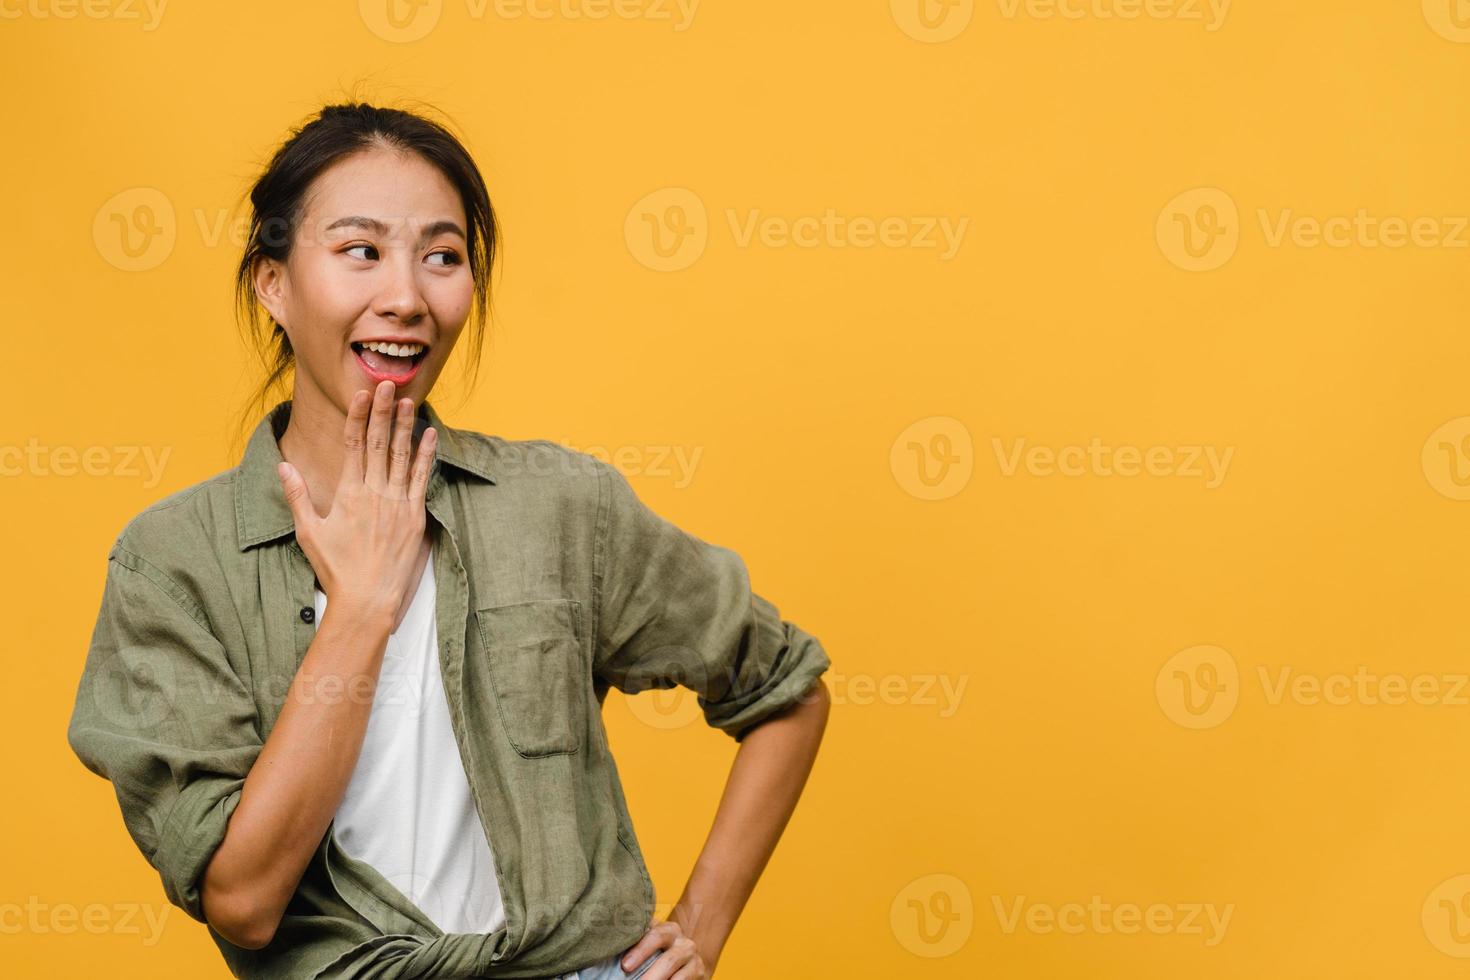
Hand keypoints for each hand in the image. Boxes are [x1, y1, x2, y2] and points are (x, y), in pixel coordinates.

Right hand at [276, 380, 436, 624]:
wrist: (368, 599)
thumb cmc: (336, 569)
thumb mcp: (309, 532)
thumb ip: (297, 496)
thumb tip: (283, 466)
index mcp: (348, 493)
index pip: (353, 445)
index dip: (358, 417)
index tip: (362, 395)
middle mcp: (374, 493)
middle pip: (377, 443)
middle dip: (382, 411)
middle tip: (387, 384)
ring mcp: (396, 503)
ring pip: (401, 456)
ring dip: (405, 427)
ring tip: (408, 401)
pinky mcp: (414, 516)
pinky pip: (420, 479)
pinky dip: (425, 456)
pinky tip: (429, 435)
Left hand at [619, 915, 710, 978]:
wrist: (688, 957)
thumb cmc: (658, 950)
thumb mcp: (649, 940)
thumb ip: (634, 939)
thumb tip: (607, 945)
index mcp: (668, 930)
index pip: (654, 936)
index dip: (640, 951)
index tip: (625, 966)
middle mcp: (683, 943)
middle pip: (668, 961)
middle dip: (651, 976)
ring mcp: (693, 959)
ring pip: (678, 977)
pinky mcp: (700, 973)